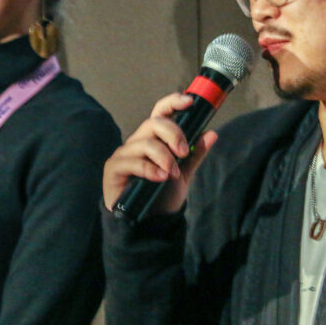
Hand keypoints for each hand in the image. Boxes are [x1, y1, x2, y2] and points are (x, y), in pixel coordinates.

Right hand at [102, 93, 217, 214]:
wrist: (150, 223)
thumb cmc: (162, 195)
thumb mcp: (184, 173)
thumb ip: (194, 154)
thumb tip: (212, 133)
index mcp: (154, 139)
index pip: (160, 113)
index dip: (172, 102)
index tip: (188, 101)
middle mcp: (137, 142)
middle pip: (154, 123)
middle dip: (173, 134)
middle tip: (183, 152)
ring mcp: (124, 154)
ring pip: (145, 142)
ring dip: (164, 157)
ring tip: (172, 174)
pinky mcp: (114, 168)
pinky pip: (132, 161)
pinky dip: (149, 168)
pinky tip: (160, 178)